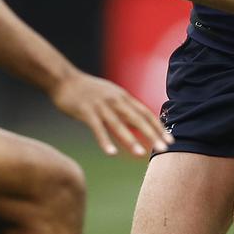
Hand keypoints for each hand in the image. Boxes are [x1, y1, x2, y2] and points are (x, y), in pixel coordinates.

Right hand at [50, 70, 172, 156]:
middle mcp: (114, 100)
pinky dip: (105, 141)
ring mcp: (100, 106)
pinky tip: (111, 153)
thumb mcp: (109, 94)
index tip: (169, 140)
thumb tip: (136, 122)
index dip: (158, 126)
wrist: (63, 79)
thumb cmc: (87, 90)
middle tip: (164, 149)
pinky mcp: (86, 111)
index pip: (144, 112)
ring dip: (130, 140)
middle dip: (152, 134)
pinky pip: (97, 128)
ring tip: (141, 154)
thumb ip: (122, 107)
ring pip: (118, 124)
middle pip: (136, 118)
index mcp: (122, 96)